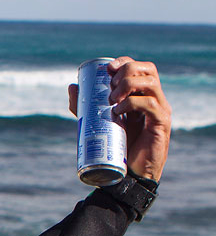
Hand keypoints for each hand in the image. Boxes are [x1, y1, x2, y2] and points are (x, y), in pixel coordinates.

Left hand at [68, 57, 170, 180]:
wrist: (130, 173)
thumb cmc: (117, 146)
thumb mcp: (99, 121)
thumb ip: (86, 106)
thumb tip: (73, 86)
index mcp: (142, 94)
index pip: (140, 67)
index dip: (124, 62)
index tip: (107, 69)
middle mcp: (155, 98)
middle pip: (147, 69)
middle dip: (125, 72)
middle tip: (109, 89)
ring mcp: (160, 109)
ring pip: (151, 83)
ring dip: (128, 85)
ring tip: (112, 101)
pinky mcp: (161, 123)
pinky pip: (151, 104)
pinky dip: (132, 103)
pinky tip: (118, 111)